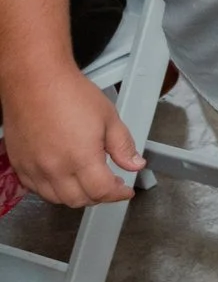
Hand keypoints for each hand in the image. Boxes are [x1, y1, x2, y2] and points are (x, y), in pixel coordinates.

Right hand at [0, 67, 142, 205]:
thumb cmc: (70, 94)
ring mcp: (33, 168)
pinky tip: (63, 177)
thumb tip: (135, 164)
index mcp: (81, 158)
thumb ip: (123, 145)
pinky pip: (36, 189)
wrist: (35, 81)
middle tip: (110, 185)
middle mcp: (54, 169)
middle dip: (99, 196)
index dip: (118, 194)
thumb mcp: (109, 117)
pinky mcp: (19, 164)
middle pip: (79, 200)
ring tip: (89, 181)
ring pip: (56, 199)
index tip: (126, 190)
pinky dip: (52, 190)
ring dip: (76, 196)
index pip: (101, 191)